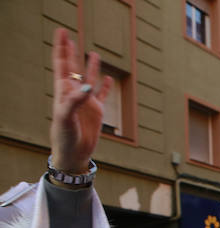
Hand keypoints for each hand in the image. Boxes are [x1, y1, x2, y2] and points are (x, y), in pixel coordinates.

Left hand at [50, 28, 111, 174]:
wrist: (73, 153)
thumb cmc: (64, 136)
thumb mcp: (66, 117)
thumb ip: (75, 101)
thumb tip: (88, 86)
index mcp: (63, 91)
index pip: (62, 64)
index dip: (61, 48)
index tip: (62, 32)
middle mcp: (74, 93)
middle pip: (73, 67)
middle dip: (71, 52)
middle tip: (69, 35)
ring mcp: (86, 101)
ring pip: (89, 78)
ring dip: (90, 66)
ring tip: (93, 53)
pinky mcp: (97, 111)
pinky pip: (102, 95)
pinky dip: (105, 86)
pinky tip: (108, 79)